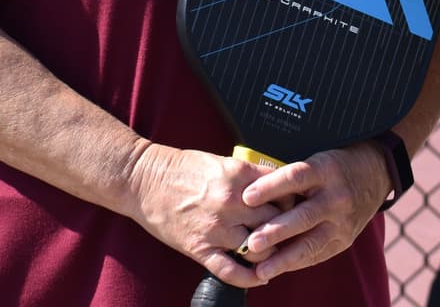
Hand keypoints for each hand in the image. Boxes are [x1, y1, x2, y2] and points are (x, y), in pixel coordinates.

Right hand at [124, 142, 281, 288]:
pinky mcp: (200, 247)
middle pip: (276, 220)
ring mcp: (216, 227)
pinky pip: (231, 270)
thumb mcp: (223, 161)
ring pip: (259, 247)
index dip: (293, 201)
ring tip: (275, 253)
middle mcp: (231, 202)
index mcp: (239, 175)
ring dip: (270, 252)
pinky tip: (260, 276)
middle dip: (286, 228)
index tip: (295, 207)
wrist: (144, 180)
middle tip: (290, 233)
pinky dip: (250, 278)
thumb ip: (250, 175)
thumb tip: (278, 185)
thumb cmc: (183, 168)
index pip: (282, 191)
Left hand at [230, 141, 394, 280]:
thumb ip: (290, 177)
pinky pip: (318, 254)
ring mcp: (343, 222)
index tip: (247, 197)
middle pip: (303, 216)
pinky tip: (277, 269)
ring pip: (311, 243)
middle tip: (251, 242)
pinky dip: (296, 263)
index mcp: (327, 170)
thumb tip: (252, 195)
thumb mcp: (318, 160)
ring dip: (284, 258)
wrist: (376, 174)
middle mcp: (337, 197)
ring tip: (261, 270)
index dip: (271, 187)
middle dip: (276, 231)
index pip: (296, 177)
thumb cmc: (336, 166)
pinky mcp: (345, 240)